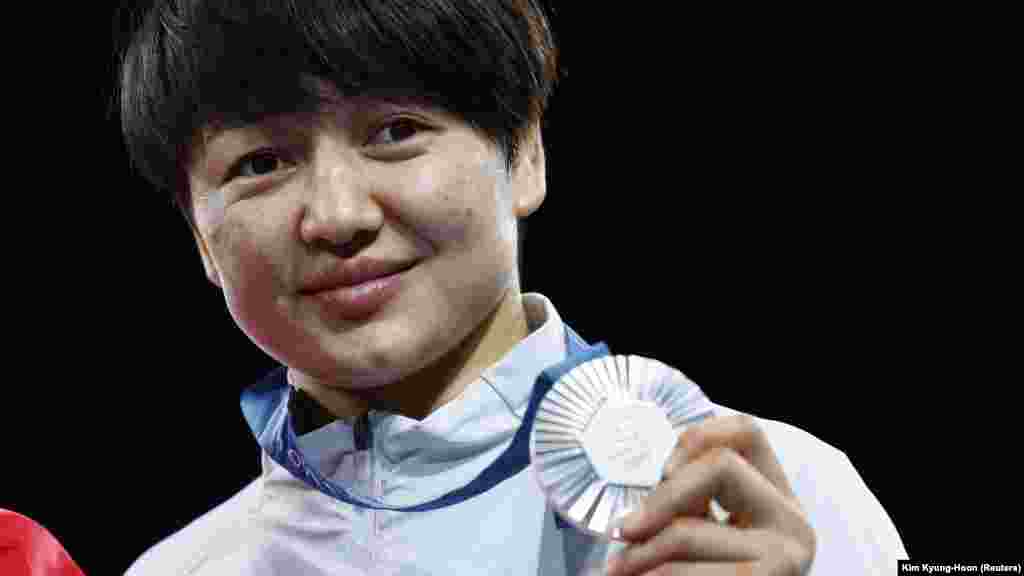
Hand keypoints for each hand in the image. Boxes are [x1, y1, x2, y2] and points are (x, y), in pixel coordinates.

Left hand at [604, 414, 816, 574]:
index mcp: (779, 498)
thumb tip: (633, 511)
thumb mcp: (711, 538)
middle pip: (719, 465)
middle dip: (660, 497)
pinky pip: (686, 574)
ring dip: (638, 555)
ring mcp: (785, 559)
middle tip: (622, 531)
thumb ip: (691, 508)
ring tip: (616, 570)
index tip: (663, 470)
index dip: (699, 434)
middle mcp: (792, 522)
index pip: (748, 431)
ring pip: (688, 529)